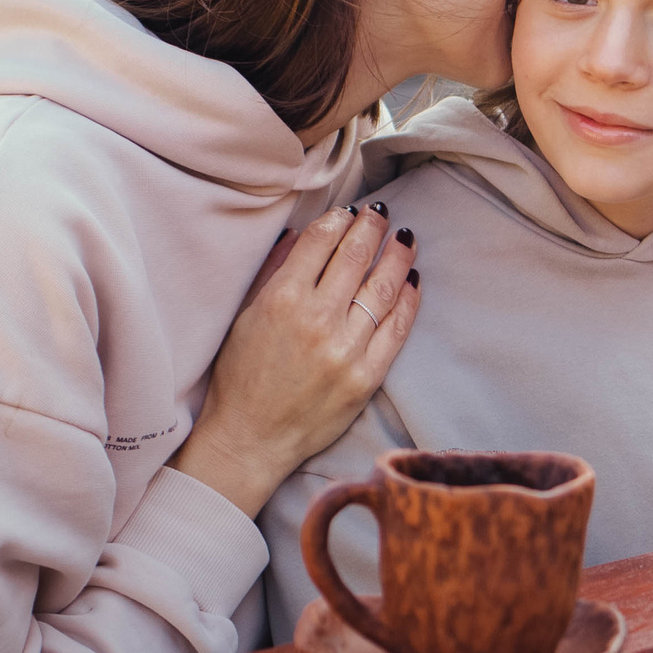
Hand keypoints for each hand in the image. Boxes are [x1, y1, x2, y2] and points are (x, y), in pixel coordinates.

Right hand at [171, 206, 419, 515]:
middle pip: (355, 257)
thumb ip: (274, 271)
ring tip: (404, 238)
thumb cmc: (241, 377)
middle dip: (372, 229)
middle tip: (382, 215)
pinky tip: (411, 280)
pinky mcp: (367, 376)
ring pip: (382, 288)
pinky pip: (396, 329)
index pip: (321, 242)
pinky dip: (408, 301)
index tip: (349, 212)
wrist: (252, 439)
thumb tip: (303, 234)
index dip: (339, 220)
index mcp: (281, 299)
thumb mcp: (245, 317)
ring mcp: (346, 349)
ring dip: (396, 257)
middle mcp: (317, 320)